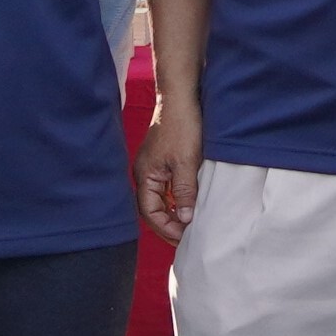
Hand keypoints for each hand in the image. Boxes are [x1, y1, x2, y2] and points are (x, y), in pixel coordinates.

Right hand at [136, 105, 201, 242]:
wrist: (181, 97)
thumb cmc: (182, 126)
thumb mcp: (187, 162)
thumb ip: (185, 192)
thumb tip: (186, 219)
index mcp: (145, 175)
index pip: (150, 213)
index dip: (166, 228)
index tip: (184, 237)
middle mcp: (145, 173)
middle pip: (153, 208)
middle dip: (169, 225)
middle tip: (187, 238)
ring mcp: (154, 167)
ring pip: (161, 199)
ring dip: (174, 213)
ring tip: (190, 225)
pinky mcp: (164, 160)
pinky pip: (167, 187)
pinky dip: (177, 199)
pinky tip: (190, 203)